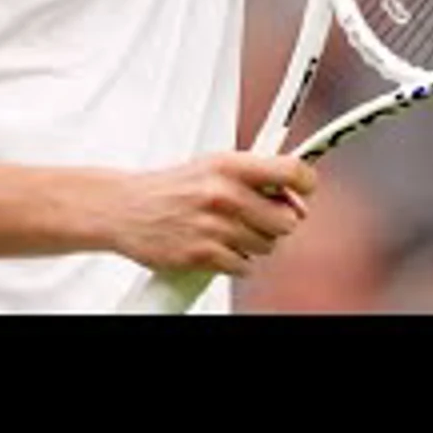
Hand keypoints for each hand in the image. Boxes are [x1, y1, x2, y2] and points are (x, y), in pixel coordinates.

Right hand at [111, 152, 316, 277]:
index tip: (304, 191)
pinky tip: (219, 248)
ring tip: (230, 231)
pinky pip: (244, 267)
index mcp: (230, 165)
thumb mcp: (213, 165)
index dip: (306, 184)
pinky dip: (236, 262)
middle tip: (259, 219)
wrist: (126, 208)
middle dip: (278, 223)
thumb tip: (295, 192)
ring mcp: (214, 226)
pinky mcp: (203, 255)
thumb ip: (254, 175)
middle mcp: (225, 193)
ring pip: (267, 246)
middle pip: (286, 220)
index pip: (291, 171)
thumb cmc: (173, 187)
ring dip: (255, 244)